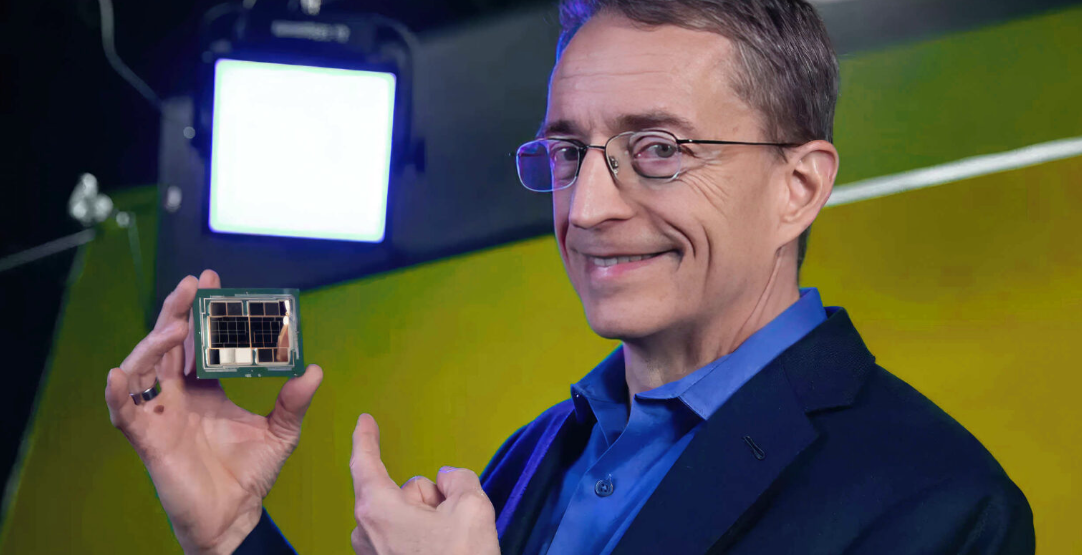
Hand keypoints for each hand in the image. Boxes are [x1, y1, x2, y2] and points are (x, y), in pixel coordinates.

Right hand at [105, 270, 322, 554]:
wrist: (236, 517)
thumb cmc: (251, 475)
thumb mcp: (281, 431)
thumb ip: (294, 401)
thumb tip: (314, 370)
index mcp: (206, 390)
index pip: (200, 341)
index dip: (204, 312)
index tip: (215, 282)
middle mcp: (179, 397)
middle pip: (168, 344)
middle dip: (177, 311)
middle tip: (194, 284)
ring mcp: (161, 416)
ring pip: (143, 368)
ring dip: (154, 342)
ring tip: (177, 325)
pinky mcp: (148, 440)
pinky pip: (124, 413)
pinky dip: (117, 393)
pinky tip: (120, 375)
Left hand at [349, 414, 499, 554]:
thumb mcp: (472, 506)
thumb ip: (459, 479)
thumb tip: (449, 480)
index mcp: (378, 508)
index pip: (365, 461)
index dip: (365, 437)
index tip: (364, 421)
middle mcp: (367, 531)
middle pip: (403, 491)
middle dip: (430, 498)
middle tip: (454, 522)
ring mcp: (374, 553)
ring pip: (407, 517)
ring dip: (430, 522)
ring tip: (450, 546)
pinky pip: (406, 539)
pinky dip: (426, 540)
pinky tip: (443, 554)